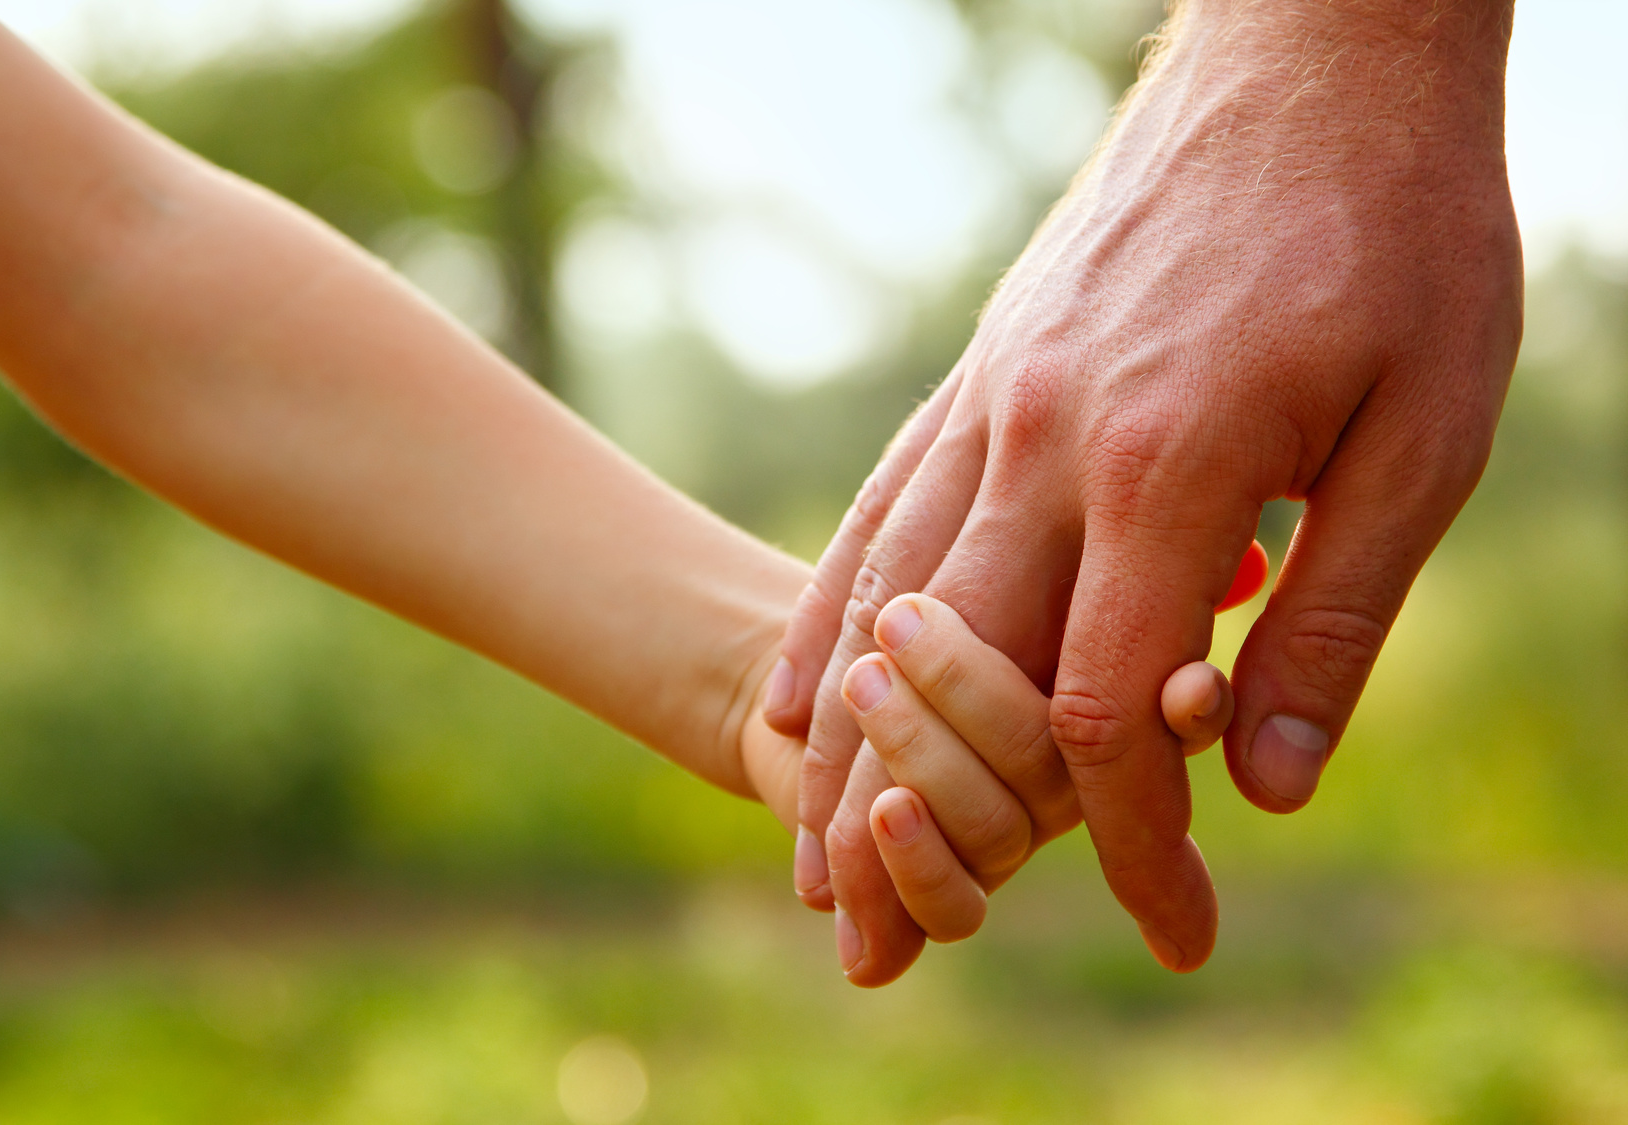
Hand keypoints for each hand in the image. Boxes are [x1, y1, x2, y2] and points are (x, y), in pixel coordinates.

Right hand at [768, 0, 1521, 983]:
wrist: (1315, 61)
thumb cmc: (1398, 237)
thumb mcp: (1427, 434)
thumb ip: (1337, 619)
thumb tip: (1267, 785)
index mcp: (1170, 469)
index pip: (1107, 711)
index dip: (1130, 842)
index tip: (1166, 922)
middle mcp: (1046, 442)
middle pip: (948, 682)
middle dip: (922, 835)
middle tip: (887, 955)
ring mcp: (992, 401)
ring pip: (882, 605)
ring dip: (841, 749)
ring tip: (813, 864)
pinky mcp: (978, 374)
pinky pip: (876, 511)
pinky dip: (825, 619)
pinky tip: (794, 692)